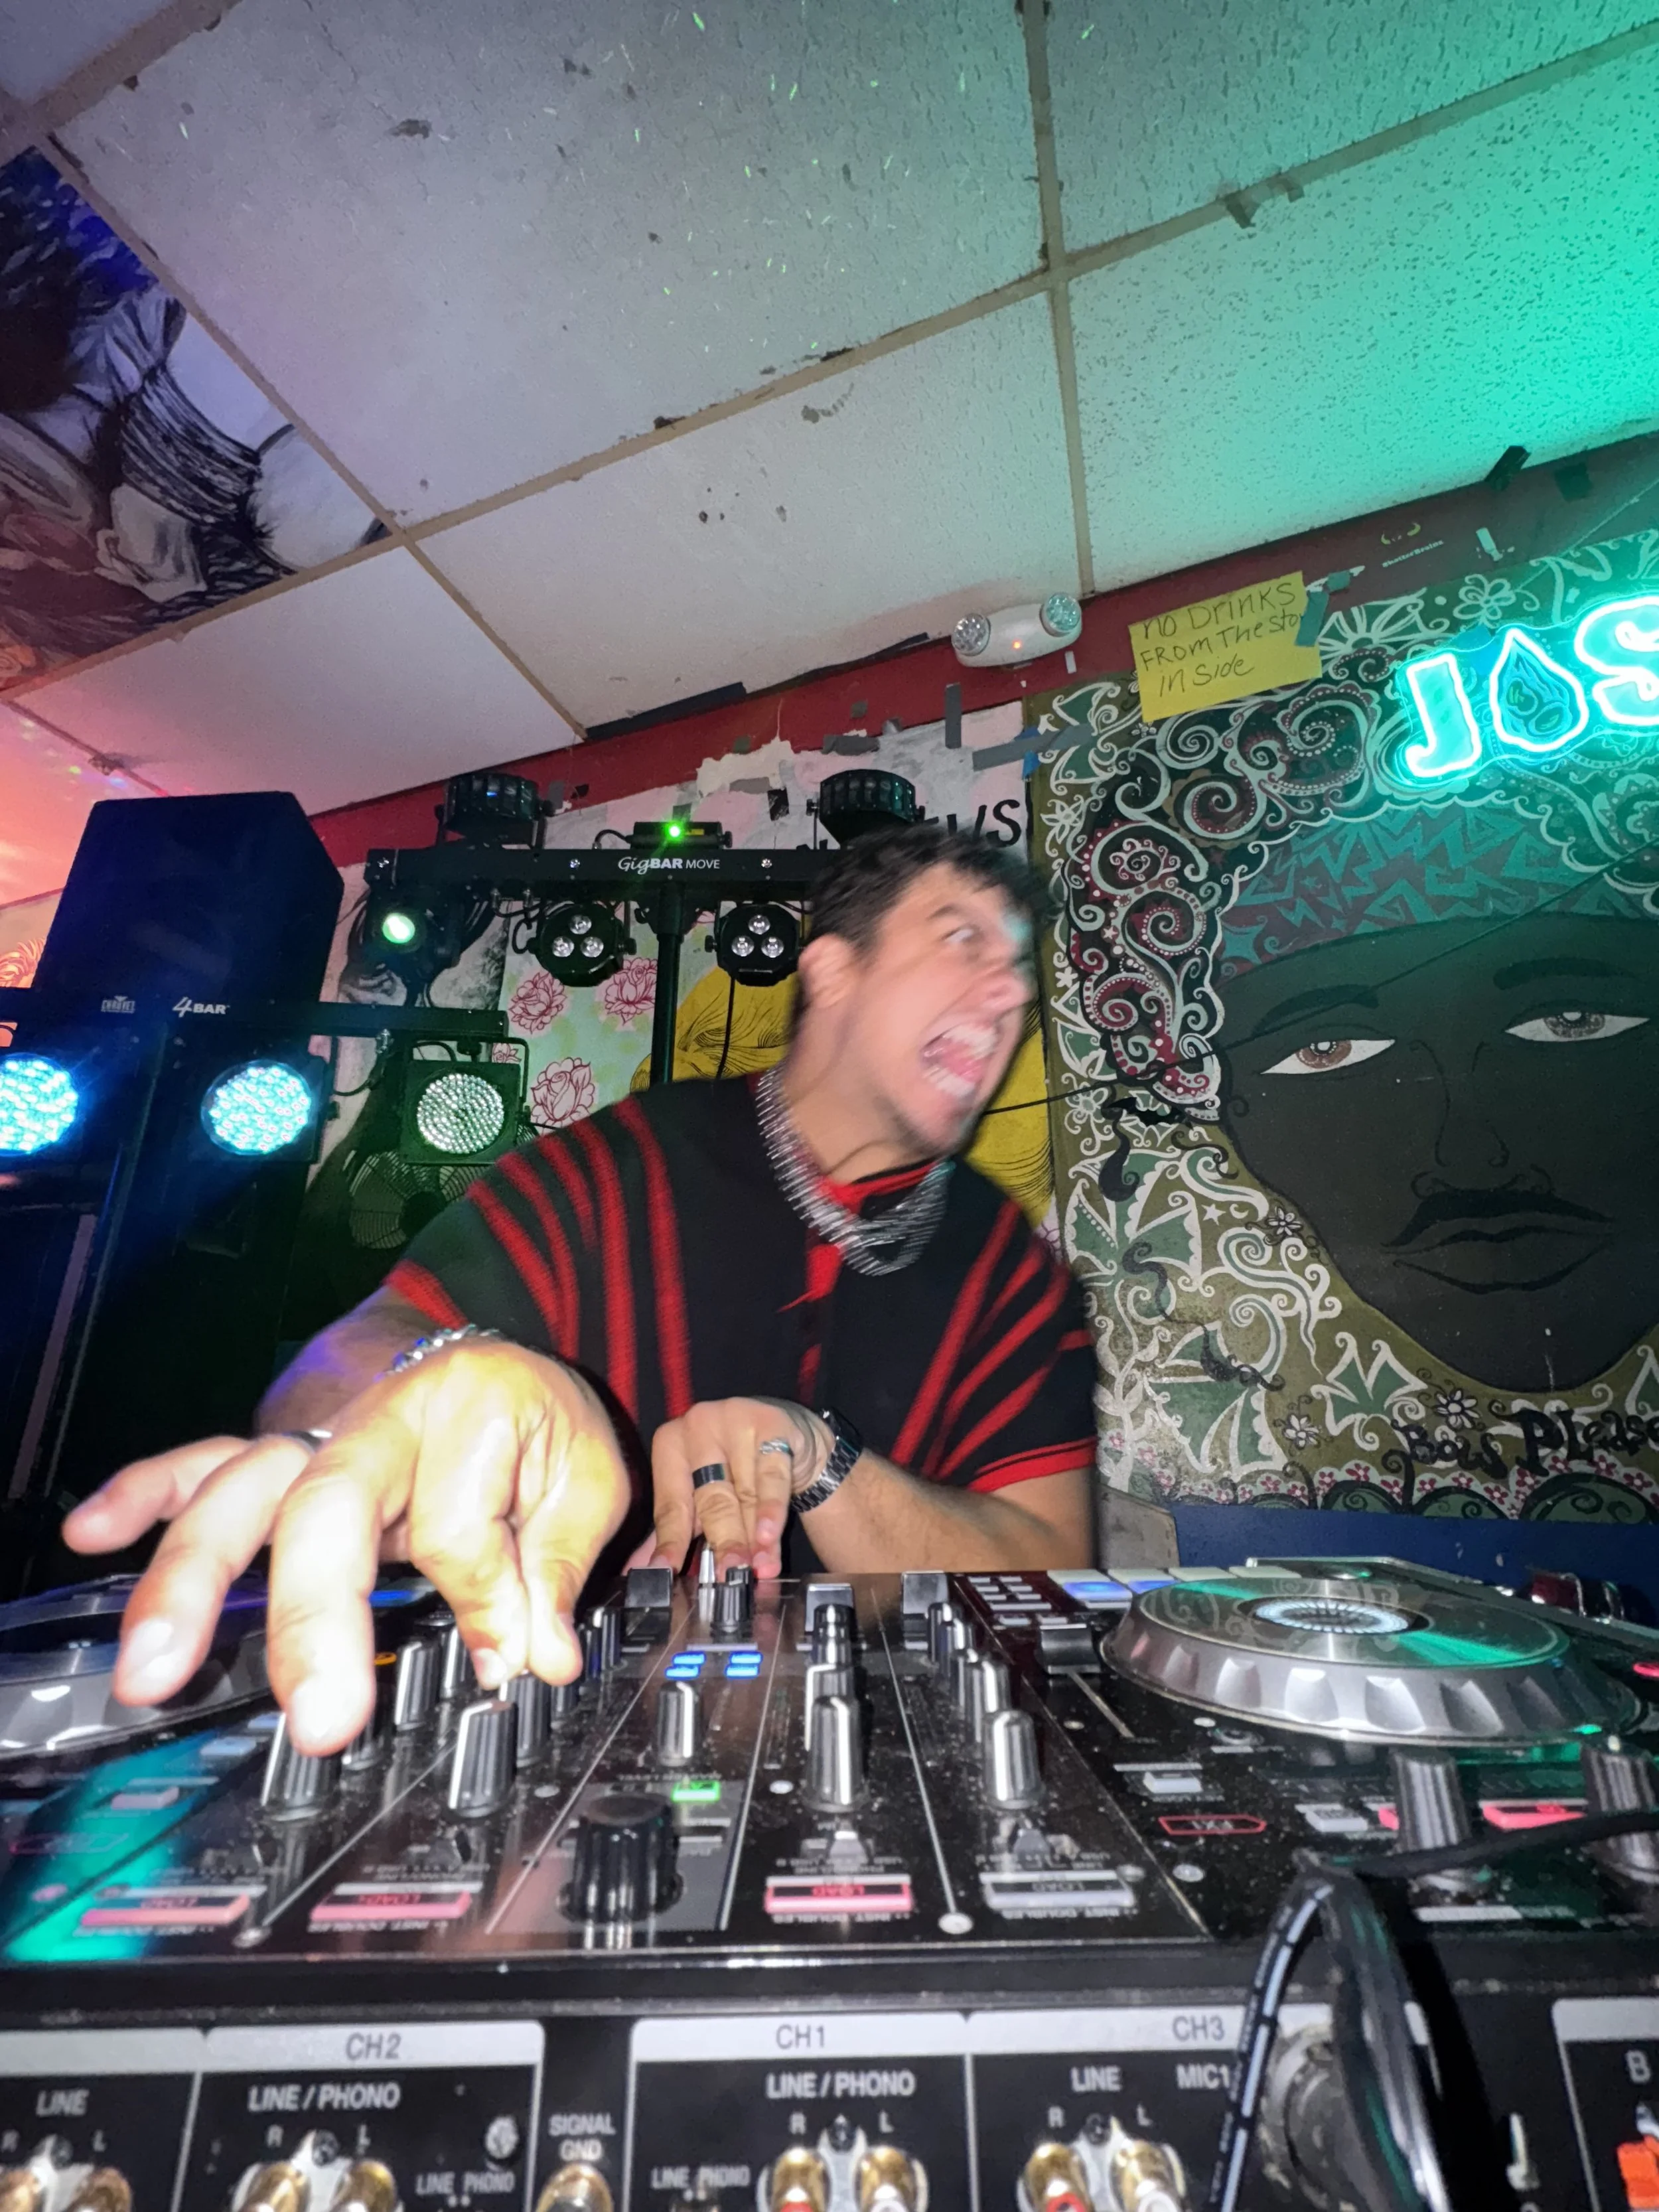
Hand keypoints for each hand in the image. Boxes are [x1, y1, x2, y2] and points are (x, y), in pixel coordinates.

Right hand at [61, 1341, 630, 1754]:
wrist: (502, 1362)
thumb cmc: (540, 1424)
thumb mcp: (587, 1478)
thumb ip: (556, 1567)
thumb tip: (535, 1659)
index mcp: (472, 1409)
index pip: (455, 1526)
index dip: (481, 1598)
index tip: (507, 1656)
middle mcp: (382, 1418)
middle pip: (330, 1506)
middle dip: (315, 1617)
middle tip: (317, 1720)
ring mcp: (321, 1437)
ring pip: (244, 1491)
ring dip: (194, 1578)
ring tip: (155, 1665)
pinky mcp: (281, 1456)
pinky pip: (201, 1463)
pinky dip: (144, 1494)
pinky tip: (94, 1533)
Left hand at [649, 1398, 828, 1578]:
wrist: (783, 1433)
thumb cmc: (732, 1466)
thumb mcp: (699, 1494)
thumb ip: (673, 1530)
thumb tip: (644, 1570)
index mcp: (670, 1444)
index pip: (671, 1503)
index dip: (671, 1541)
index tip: (667, 1571)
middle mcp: (698, 1426)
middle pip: (711, 1498)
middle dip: (723, 1541)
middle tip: (727, 1575)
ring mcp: (735, 1421)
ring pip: (746, 1492)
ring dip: (754, 1536)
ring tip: (758, 1568)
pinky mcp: (771, 1424)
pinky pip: (771, 1476)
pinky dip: (771, 1510)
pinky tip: (770, 1535)